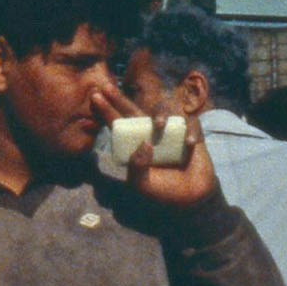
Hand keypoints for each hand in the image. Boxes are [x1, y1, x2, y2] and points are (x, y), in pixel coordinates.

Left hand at [92, 82, 215, 210]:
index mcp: (135, 145)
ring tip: (158, 126)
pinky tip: (190, 144)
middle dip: (119, 99)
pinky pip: (192, 124)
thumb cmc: (164, 191)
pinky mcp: (192, 135)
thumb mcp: (143, 184)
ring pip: (164, 113)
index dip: (107, 112)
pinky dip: (190, 132)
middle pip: (134, 112)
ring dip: (159, 115)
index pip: (118, 125)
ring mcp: (171, 134)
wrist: (192, 199)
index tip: (94, 98)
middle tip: (105, 86)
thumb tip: (143, 144)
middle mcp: (150, 135)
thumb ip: (138, 167)